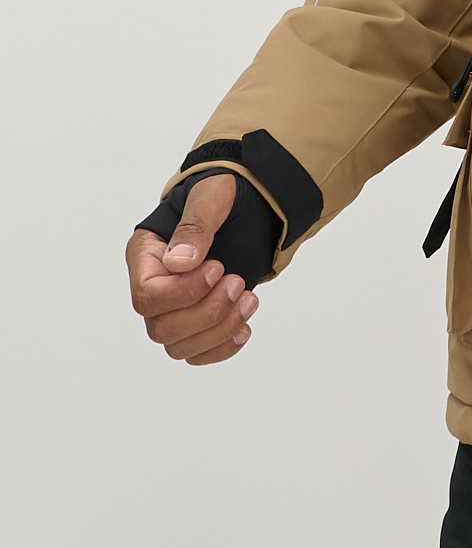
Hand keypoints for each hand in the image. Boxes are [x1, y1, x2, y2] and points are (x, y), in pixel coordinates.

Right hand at [125, 173, 259, 365]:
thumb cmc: (224, 195)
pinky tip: (244, 327)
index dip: (184, 292)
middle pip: (161, 328)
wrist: (248, 205)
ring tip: (250, 299)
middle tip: (238, 282)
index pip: (147, 295)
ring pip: (179, 346)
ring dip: (219, 329)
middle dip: (206, 312)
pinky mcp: (196, 321)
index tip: (219, 268)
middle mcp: (154, 286)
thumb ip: (195, 225)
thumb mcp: (213, 196)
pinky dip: (222, 348)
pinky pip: (196, 353)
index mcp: (146, 255)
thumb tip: (179, 263)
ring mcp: (173, 307)